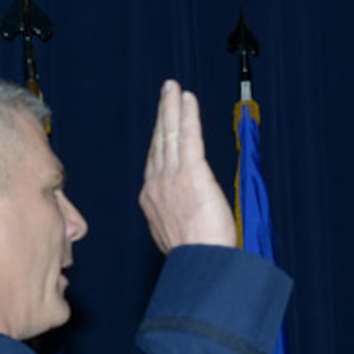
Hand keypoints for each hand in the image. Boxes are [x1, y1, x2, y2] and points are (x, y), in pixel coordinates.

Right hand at [139, 80, 235, 251]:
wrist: (201, 264)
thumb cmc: (196, 257)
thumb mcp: (176, 236)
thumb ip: (175, 218)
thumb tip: (183, 216)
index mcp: (152, 200)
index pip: (154, 163)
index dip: (159, 141)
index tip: (162, 128)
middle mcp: (156, 184)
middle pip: (158, 142)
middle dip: (162, 116)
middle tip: (165, 95)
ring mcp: (172, 176)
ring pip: (169, 134)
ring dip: (171, 107)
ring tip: (173, 89)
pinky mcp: (192, 172)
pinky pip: (187, 136)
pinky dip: (187, 114)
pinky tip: (187, 99)